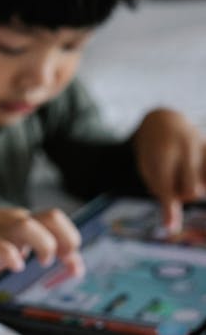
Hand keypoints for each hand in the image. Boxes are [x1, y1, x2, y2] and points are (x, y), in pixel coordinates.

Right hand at [0, 206, 83, 276]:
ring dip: (43, 245)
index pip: (58, 220)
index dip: (73, 240)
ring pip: (27, 226)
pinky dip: (10, 255)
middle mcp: (14, 223)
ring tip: (38, 262)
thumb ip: (41, 246)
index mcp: (24, 220)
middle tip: (57, 260)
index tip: (74, 264)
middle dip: (66, 240)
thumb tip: (76, 264)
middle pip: (52, 217)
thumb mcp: (12, 237)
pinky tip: (15, 265)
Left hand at [133, 108, 204, 230]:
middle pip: (191, 192)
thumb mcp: (148, 168)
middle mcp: (187, 147)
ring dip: (194, 186)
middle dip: (181, 194)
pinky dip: (203, 179)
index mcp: (163, 151)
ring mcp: (203, 145)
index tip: (171, 226)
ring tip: (182, 171)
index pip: (167, 187)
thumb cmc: (152, 151)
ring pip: (205, 187)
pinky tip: (195, 172)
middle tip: (172, 179)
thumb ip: (161, 194)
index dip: (168, 207)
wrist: (163, 120)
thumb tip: (171, 228)